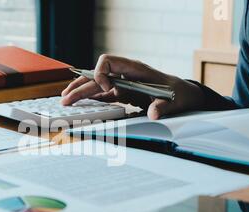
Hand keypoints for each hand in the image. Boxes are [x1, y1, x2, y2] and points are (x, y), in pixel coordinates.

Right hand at [61, 55, 204, 119]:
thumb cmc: (178, 95)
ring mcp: (122, 82)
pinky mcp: (123, 92)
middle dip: (80, 86)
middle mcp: (125, 74)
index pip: (107, 61)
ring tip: (66, 100)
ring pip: (96, 84)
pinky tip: (82, 104)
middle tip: (66, 98)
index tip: (107, 89)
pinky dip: (91, 98)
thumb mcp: (173, 101)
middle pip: (96, 75)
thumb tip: (154, 114)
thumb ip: (163, 106)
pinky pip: (103, 93)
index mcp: (135, 70)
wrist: (183, 96)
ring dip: (81, 91)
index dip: (101, 74)